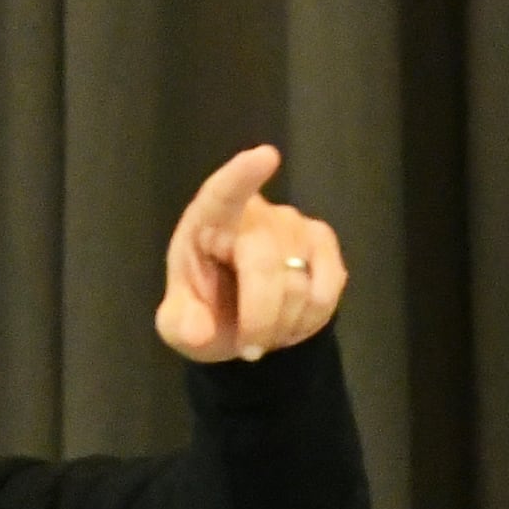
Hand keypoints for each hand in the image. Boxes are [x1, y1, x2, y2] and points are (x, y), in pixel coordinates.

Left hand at [156, 145, 347, 364]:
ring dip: (282, 325)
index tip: (265, 157)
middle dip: (259, 318)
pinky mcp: (324, 245)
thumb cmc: (205, 310)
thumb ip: (182, 325)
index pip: (224, 193)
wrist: (244, 326)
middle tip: (250, 350)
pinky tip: (292, 323)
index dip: (243, 176)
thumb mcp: (180, 325)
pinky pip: (327, 290)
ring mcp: (294, 226)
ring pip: (299, 285)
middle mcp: (255, 215)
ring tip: (265, 331)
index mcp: (208, 221)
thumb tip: (198, 332)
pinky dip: (309, 320)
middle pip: (265, 264)